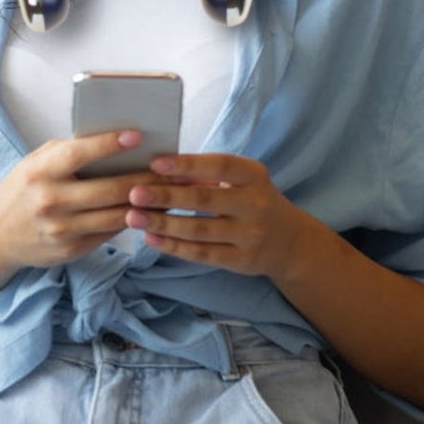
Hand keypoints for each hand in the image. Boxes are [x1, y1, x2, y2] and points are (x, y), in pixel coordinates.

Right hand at [0, 131, 161, 275]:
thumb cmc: (23, 190)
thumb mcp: (35, 163)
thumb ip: (67, 152)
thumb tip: (114, 142)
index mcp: (40, 172)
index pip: (78, 155)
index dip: (109, 144)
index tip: (137, 135)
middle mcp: (50, 201)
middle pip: (109, 189)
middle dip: (146, 178)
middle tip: (174, 169)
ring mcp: (61, 229)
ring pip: (117, 214)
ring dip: (148, 203)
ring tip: (173, 190)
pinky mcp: (71, 249)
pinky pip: (110, 231)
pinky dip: (134, 219)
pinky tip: (152, 210)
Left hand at [123, 153, 305, 277]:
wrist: (289, 241)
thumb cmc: (253, 201)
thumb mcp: (243, 180)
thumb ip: (209, 173)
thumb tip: (159, 167)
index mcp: (254, 176)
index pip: (220, 166)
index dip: (187, 164)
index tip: (155, 163)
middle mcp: (255, 205)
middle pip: (205, 200)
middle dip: (166, 196)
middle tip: (134, 193)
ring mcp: (250, 235)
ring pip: (199, 230)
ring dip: (163, 224)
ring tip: (133, 217)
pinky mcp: (241, 260)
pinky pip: (202, 254)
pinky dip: (173, 247)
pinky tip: (150, 239)